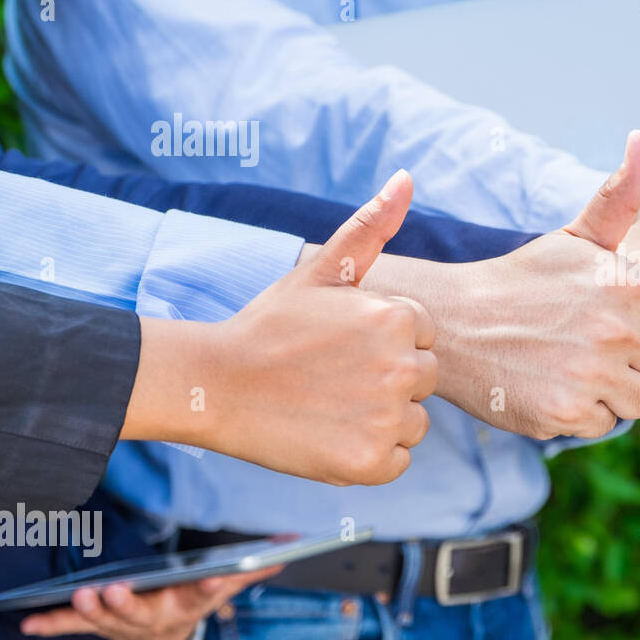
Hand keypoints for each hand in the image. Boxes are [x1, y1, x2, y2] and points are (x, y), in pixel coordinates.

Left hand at [19, 567, 281, 639]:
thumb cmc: (190, 605)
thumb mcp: (225, 589)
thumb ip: (253, 567)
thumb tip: (291, 544)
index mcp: (189, 605)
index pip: (204, 595)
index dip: (210, 586)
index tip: (216, 575)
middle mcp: (156, 617)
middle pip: (142, 613)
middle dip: (127, 604)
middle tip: (115, 591)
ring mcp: (123, 625)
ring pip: (106, 619)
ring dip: (91, 609)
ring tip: (81, 595)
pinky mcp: (97, 626)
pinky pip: (71, 629)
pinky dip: (50, 625)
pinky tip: (28, 623)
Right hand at [122, 171, 439, 485]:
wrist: (215, 385)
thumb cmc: (270, 326)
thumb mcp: (321, 272)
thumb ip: (370, 228)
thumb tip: (407, 177)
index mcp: (397, 317)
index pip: (421, 337)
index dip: (382, 343)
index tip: (341, 346)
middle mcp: (401, 367)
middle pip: (423, 381)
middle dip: (388, 381)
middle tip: (333, 377)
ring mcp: (386, 417)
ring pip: (414, 423)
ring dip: (381, 420)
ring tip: (329, 405)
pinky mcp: (370, 462)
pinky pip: (397, 461)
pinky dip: (369, 456)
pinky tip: (330, 435)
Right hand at [361, 132, 639, 439]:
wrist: (455, 323)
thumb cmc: (525, 279)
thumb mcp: (575, 236)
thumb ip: (620, 196)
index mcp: (628, 285)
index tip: (630, 320)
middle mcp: (617, 330)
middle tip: (600, 345)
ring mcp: (592, 375)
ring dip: (618, 390)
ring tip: (580, 365)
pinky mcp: (566, 413)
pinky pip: (605, 423)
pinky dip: (584, 412)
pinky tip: (556, 385)